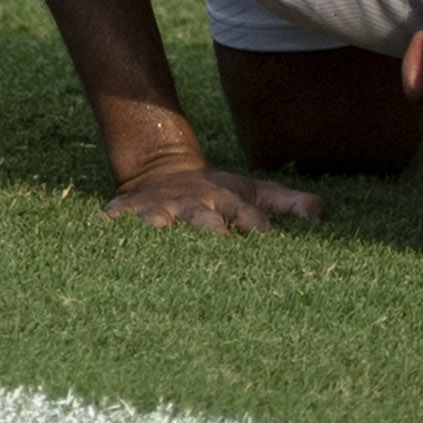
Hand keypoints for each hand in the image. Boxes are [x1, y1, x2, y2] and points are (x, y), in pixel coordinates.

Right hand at [101, 164, 315, 235]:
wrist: (162, 168)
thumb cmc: (218, 191)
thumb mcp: (255, 191)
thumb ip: (288, 203)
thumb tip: (319, 214)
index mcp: (227, 201)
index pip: (248, 218)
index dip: (259, 230)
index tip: (268, 244)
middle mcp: (194, 206)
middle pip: (203, 222)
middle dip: (209, 235)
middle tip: (217, 254)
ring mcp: (160, 210)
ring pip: (158, 222)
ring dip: (157, 229)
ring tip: (156, 235)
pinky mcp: (127, 212)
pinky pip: (116, 223)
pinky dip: (111, 229)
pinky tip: (103, 239)